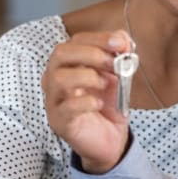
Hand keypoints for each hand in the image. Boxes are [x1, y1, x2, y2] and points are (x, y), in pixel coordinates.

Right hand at [42, 30, 132, 172]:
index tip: (121, 42)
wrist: (109, 140)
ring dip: (87, 76)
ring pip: (58, 78)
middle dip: (91, 54)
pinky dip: (86, 102)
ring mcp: (54, 100)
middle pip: (60, 53)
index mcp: (69, 64)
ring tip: (105, 84)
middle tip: (113, 64)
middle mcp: (56, 78)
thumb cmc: (108, 105)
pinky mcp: (60, 121)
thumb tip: (122, 38)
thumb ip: (119, 57)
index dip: (99, 38)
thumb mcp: (117, 77)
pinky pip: (66, 107)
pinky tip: (99, 104)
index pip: (76, 41)